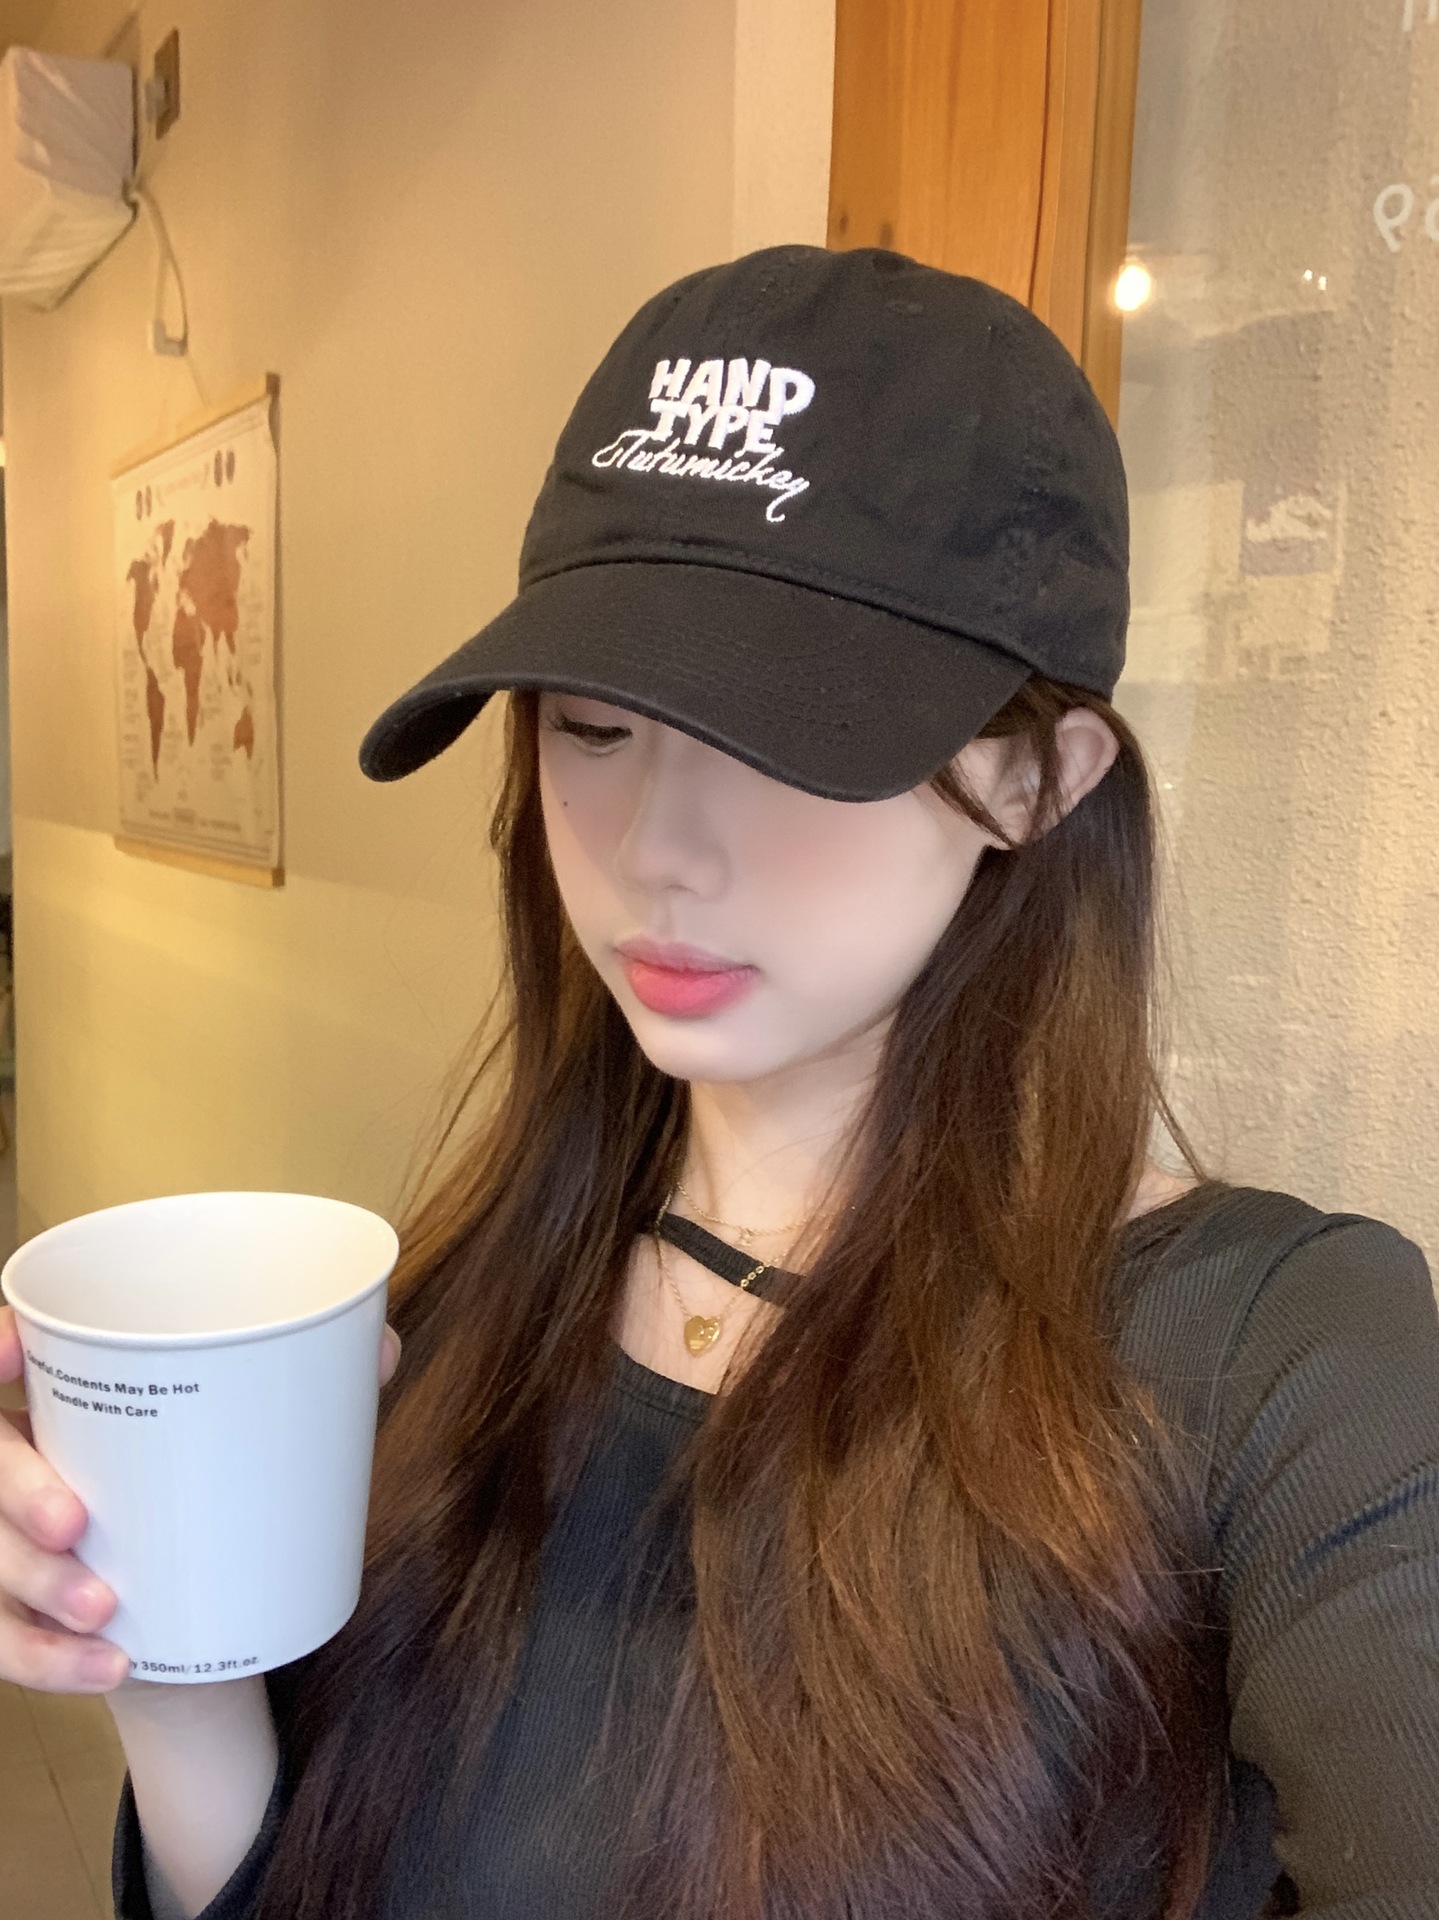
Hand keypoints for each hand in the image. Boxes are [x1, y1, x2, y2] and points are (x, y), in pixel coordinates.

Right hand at [0, 1304, 402, 1693]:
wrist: (201, 1612)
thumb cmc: (217, 1484)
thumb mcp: (255, 1431)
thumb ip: (311, 1381)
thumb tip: (380, 1347)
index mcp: (72, 1397)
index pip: (7, 1359)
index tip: (13, 1346)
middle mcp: (29, 1464)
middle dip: (16, 1492)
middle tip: (76, 1521)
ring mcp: (19, 1544)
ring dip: (38, 1585)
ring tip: (105, 1608)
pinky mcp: (30, 1614)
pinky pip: (13, 1643)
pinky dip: (54, 1660)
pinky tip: (107, 1664)